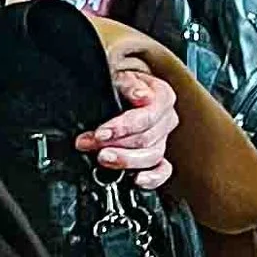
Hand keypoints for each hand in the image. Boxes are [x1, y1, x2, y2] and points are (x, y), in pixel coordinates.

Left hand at [76, 61, 178, 189]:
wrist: (119, 91)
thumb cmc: (118, 84)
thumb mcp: (119, 76)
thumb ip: (130, 85)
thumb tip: (142, 97)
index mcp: (162, 97)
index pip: (147, 117)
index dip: (122, 127)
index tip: (100, 133)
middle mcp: (166, 120)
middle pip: (146, 139)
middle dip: (115, 144)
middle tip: (90, 145)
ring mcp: (163, 140)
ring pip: (152, 156)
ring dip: (125, 160)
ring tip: (102, 158)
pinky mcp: (158, 157)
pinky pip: (162, 171)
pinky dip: (152, 178)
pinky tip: (136, 180)